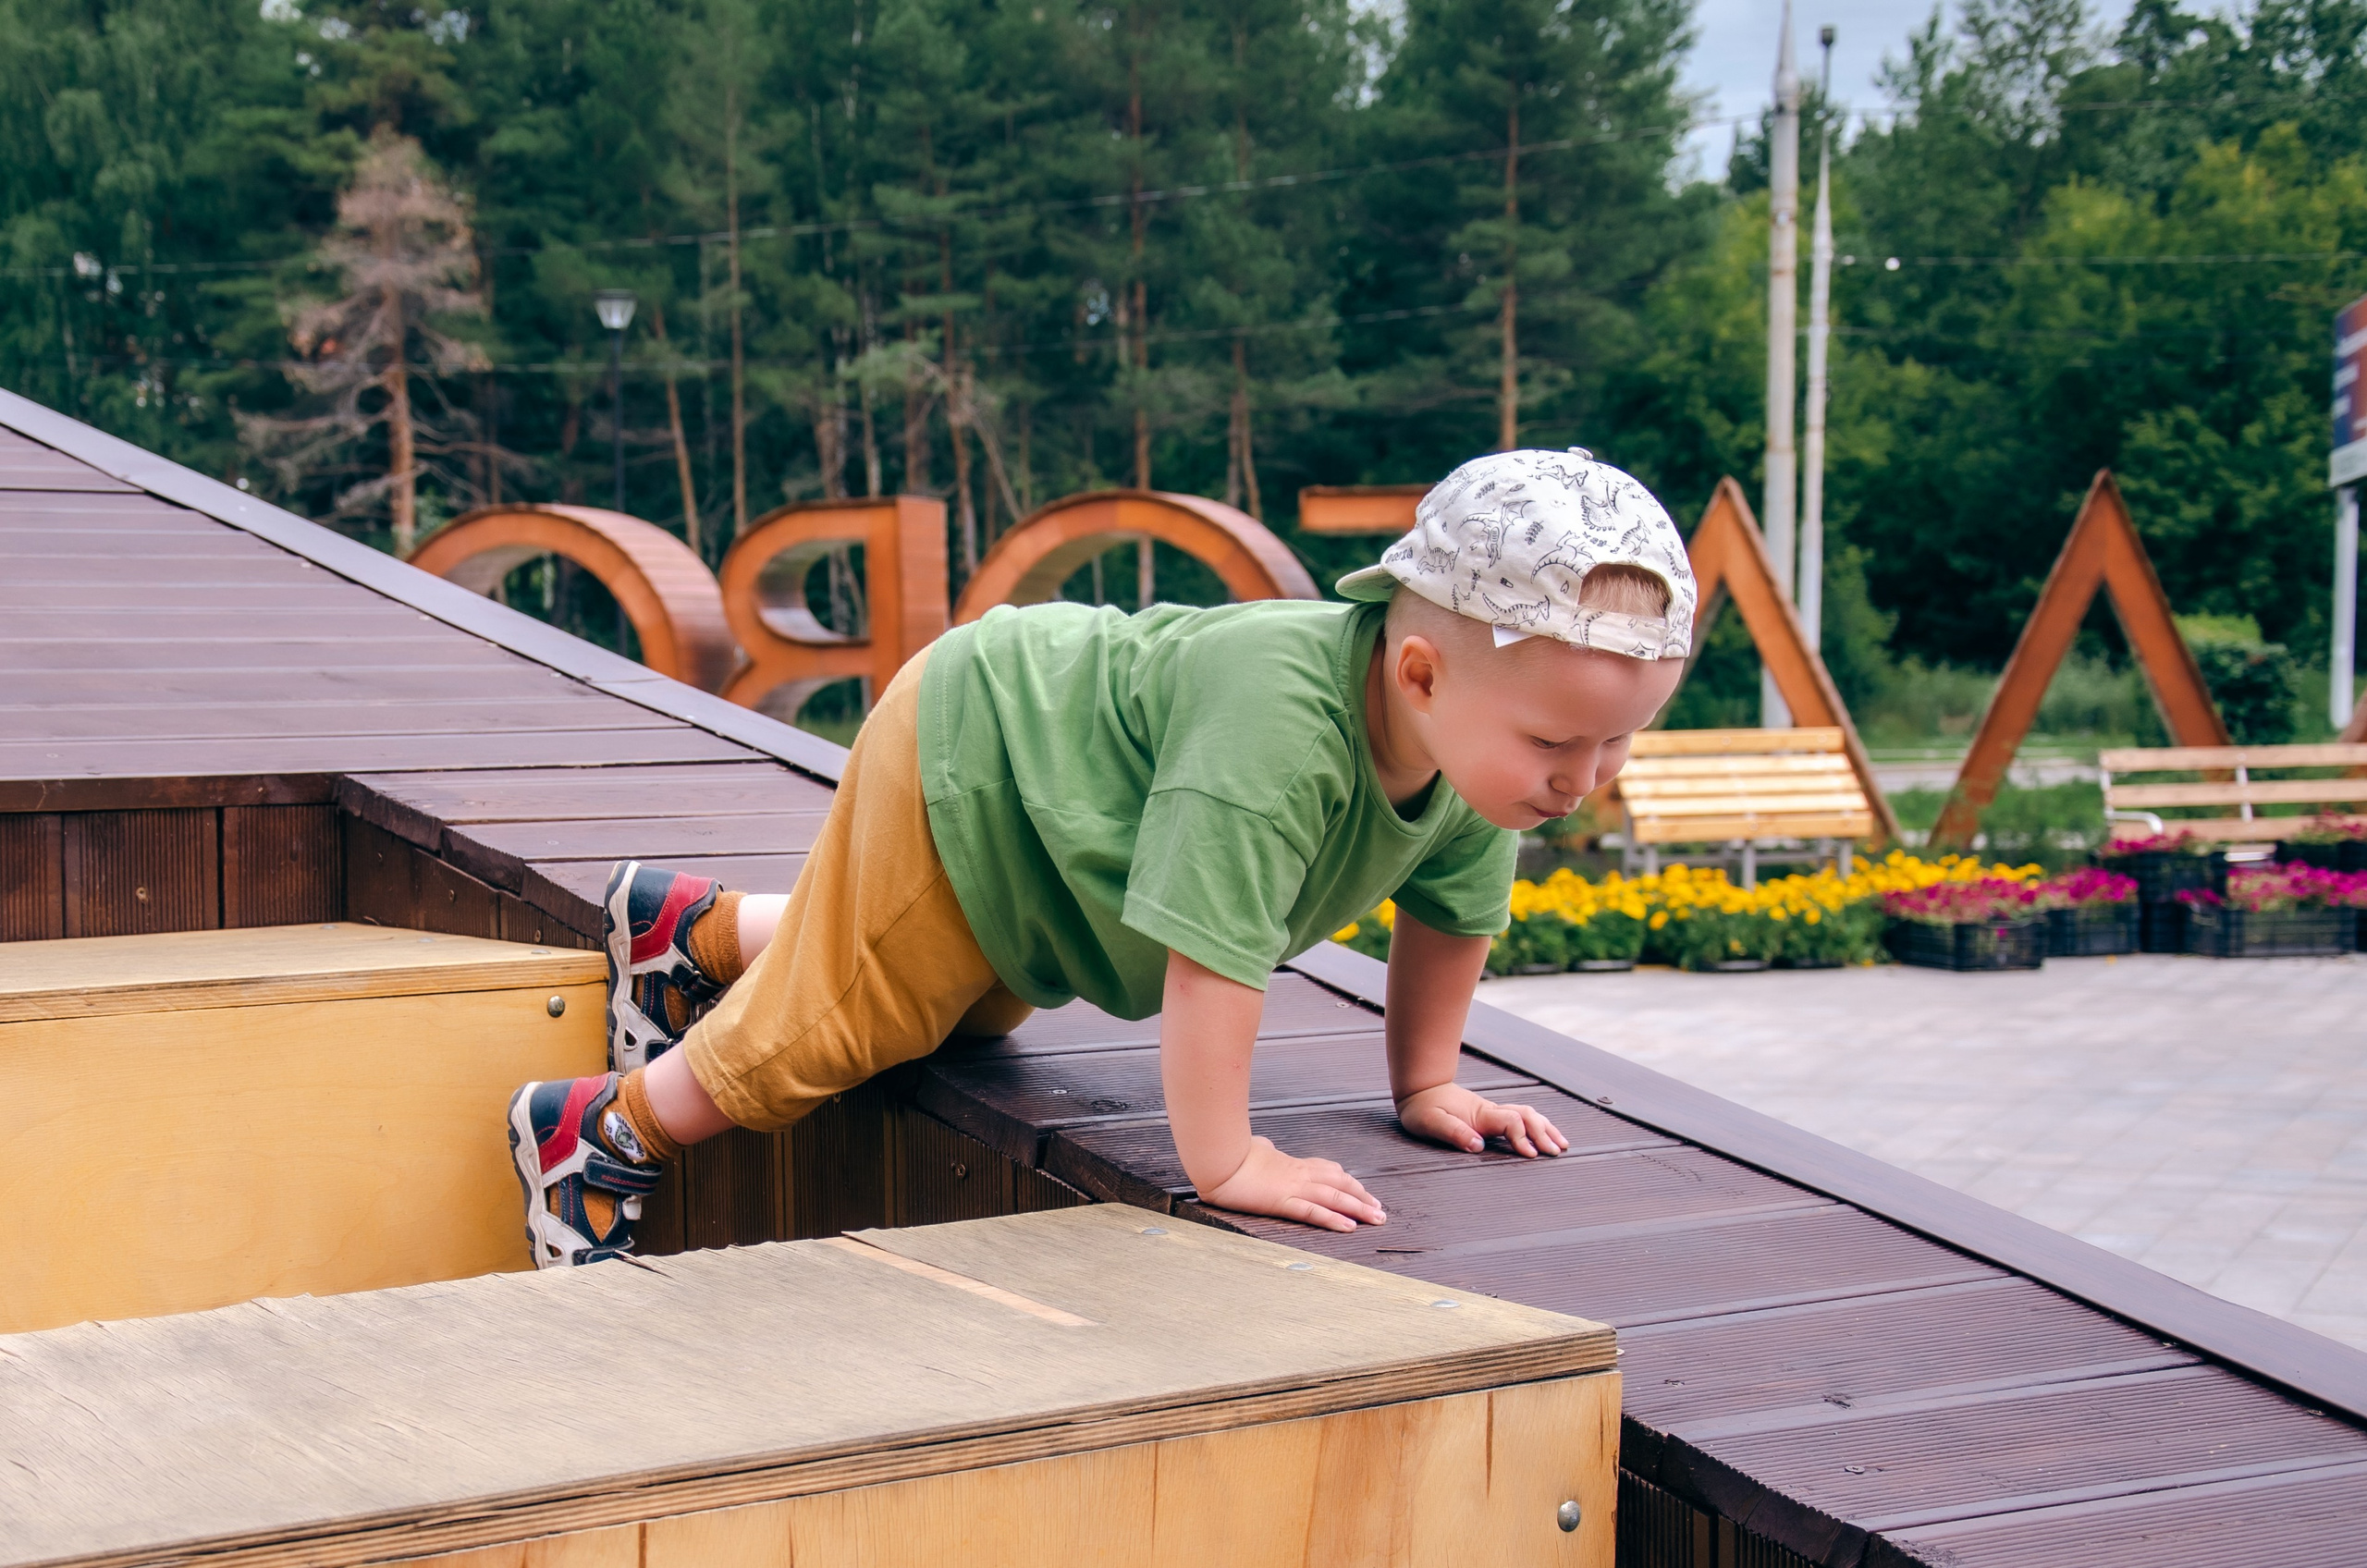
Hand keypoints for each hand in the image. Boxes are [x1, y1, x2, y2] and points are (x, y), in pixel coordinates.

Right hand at [1200, 1136, 1386, 1232]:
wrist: (1219, 1157)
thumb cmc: (1233, 1151)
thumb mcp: (1255, 1148)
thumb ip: (1266, 1151)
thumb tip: (1268, 1148)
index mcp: (1292, 1163)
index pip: (1329, 1170)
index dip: (1349, 1182)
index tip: (1362, 1191)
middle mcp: (1299, 1174)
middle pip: (1340, 1183)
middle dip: (1363, 1197)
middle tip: (1381, 1210)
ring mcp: (1292, 1187)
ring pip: (1334, 1197)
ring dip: (1359, 1209)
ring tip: (1377, 1219)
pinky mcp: (1282, 1202)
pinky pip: (1313, 1212)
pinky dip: (1334, 1219)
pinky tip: (1349, 1226)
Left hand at [1397, 1083, 1569, 1158]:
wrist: (1419, 1090)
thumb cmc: (1422, 1108)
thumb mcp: (1430, 1122)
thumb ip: (1453, 1133)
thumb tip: (1478, 1145)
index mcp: (1480, 1114)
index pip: (1511, 1122)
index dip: (1523, 1138)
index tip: (1531, 1155)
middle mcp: (1490, 1111)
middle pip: (1526, 1117)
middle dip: (1544, 1133)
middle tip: (1556, 1152)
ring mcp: (1492, 1112)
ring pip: (1527, 1114)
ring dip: (1545, 1128)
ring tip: (1562, 1144)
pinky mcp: (1491, 1116)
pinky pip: (1521, 1117)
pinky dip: (1537, 1125)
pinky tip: (1545, 1134)